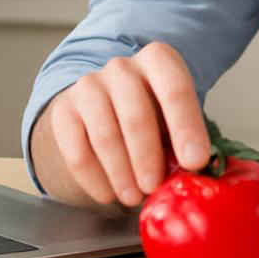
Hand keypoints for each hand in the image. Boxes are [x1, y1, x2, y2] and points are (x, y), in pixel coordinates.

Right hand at [39, 42, 211, 207]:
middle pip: (136, 115)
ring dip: (121, 173)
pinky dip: (94, 179)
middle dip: (148, 158)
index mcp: (158, 60)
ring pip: (105, 135)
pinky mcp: (63, 111)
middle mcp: (121, 67)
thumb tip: (194, 169)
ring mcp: (88, 86)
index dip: (186, 128)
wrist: (108, 106)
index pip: (175, 89)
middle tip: (154, 188)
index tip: (194, 162)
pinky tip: (108, 194)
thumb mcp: (175, 118)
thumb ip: (185, 140)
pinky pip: (76, 150)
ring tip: (133, 197)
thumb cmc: (153, 114)